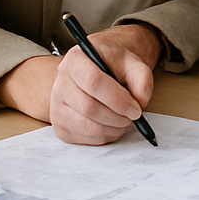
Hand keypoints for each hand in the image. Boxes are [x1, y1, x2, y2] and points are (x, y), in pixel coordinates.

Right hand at [50, 24, 160, 144]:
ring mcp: (56, 107)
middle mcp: (60, 83)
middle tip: (133, 117)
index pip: (93, 82)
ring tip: (124, 120)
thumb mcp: (131, 63)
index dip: (118, 99)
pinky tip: (112, 125)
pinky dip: (105, 137)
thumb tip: (141, 102)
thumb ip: (142, 78)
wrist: (98, 72)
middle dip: (118, 117)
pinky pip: (85, 139)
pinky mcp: (60, 127)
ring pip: (87, 127)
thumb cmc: (112, 66)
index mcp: (76, 60)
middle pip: (89, 107)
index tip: (136, 109)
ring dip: (113, 129)